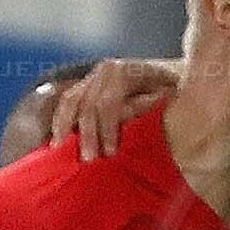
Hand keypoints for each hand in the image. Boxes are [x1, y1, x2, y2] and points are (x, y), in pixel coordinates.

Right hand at [46, 56, 179, 160]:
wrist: (169, 75)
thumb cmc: (171, 90)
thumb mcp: (167, 96)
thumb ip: (147, 108)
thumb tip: (127, 123)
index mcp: (126, 71)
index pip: (108, 102)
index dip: (107, 129)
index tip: (110, 153)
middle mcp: (105, 70)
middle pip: (87, 104)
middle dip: (87, 134)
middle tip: (88, 160)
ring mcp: (93, 76)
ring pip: (71, 101)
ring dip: (65, 128)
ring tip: (62, 151)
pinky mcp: (85, 86)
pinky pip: (67, 103)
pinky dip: (60, 122)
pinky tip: (57, 142)